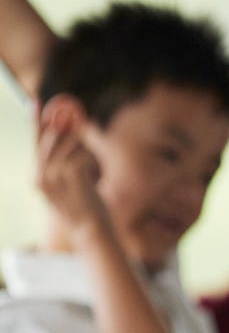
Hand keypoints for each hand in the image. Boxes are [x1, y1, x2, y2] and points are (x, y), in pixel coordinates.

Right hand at [36, 97, 108, 233]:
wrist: (91, 231)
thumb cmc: (84, 206)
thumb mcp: (70, 183)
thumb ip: (65, 161)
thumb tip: (72, 133)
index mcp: (38, 177)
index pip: (34, 143)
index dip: (35, 122)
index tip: (36, 101)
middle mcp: (40, 177)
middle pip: (48, 140)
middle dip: (60, 124)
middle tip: (71, 113)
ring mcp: (53, 177)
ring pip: (67, 145)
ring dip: (79, 143)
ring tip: (85, 153)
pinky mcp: (70, 177)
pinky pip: (81, 155)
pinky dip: (88, 157)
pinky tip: (90, 170)